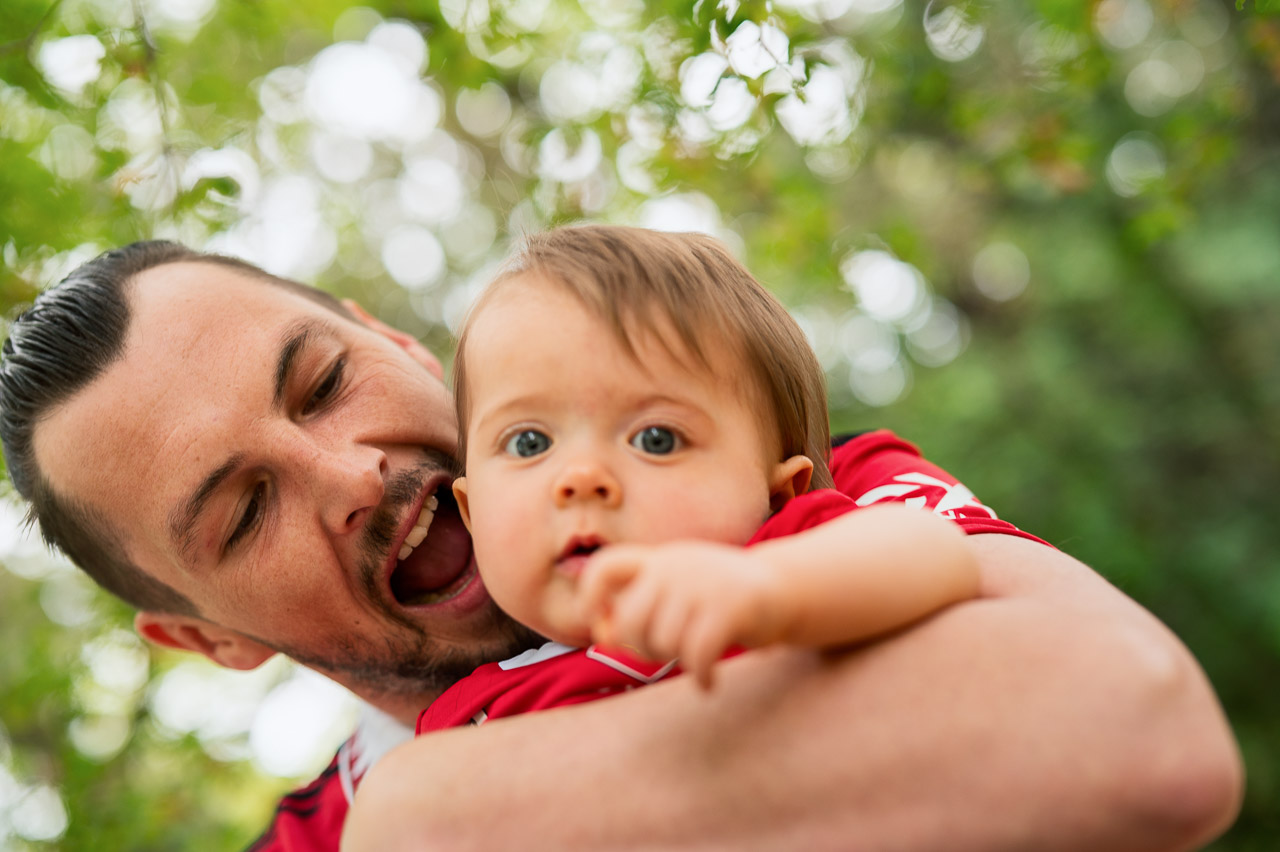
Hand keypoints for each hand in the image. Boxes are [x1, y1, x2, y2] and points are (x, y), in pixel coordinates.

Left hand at [575, 541, 788, 687]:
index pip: (606, 567)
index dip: (591, 598)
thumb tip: (604, 637)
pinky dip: (700, 677)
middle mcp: (677, 566)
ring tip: (694, 660)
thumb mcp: (679, 591)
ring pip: (663, 640)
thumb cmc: (722, 600)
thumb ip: (641, 608)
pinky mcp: (729, 606)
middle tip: (664, 654)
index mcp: (660, 560)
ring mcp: (703, 584)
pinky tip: (708, 683)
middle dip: (640, 648)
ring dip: (676, 662)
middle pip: (629, 620)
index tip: (602, 624)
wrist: (786, 588)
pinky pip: (697, 654)